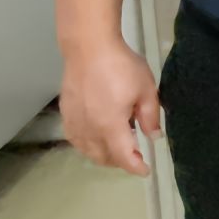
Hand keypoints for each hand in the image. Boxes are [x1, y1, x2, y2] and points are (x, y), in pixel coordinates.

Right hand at [61, 39, 160, 176]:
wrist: (88, 48)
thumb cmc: (121, 66)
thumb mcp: (146, 89)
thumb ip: (150, 116)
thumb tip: (153, 137)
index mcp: (110, 125)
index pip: (123, 157)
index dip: (135, 167)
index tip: (146, 170)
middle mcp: (89, 130)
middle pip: (104, 157)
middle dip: (121, 161)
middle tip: (135, 152)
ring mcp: (74, 123)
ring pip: (88, 151)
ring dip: (104, 154)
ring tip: (119, 143)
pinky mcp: (65, 114)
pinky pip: (76, 140)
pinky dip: (88, 145)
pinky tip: (97, 136)